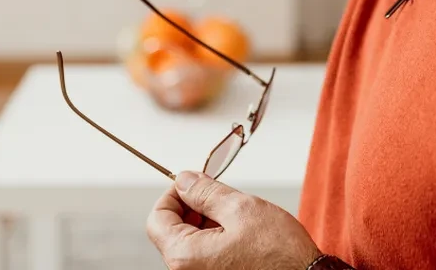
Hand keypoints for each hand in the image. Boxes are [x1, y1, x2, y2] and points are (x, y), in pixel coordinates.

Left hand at [147, 170, 321, 269]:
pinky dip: (215, 236)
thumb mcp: (241, 208)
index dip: (173, 193)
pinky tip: (240, 230)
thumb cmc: (279, 253)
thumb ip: (205, 192)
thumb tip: (184, 180)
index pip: (157, 218)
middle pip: (171, 230)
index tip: (193, 183)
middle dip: (192, 206)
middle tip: (218, 194)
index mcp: (185, 256)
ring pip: (189, 241)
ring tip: (236, 214)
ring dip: (206, 220)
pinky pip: (204, 254)